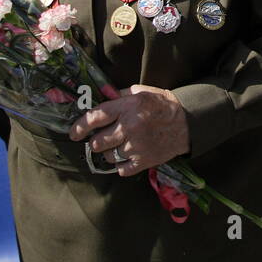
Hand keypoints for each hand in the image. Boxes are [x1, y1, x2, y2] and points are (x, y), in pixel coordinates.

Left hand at [69, 85, 190, 176]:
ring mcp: (136, 146)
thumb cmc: (161, 105)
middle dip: (96, 141)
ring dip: (108, 152)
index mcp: (128, 107)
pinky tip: (127, 155)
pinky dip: (121, 164)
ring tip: (118, 145)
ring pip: (107, 157)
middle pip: (97, 142)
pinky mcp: (144, 161)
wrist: (188, 122)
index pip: (95, 118)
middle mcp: (130, 127)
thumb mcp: (141, 92)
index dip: (80, 126)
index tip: (74, 133)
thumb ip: (118, 97)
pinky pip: (120, 169)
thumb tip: (96, 102)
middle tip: (102, 138)